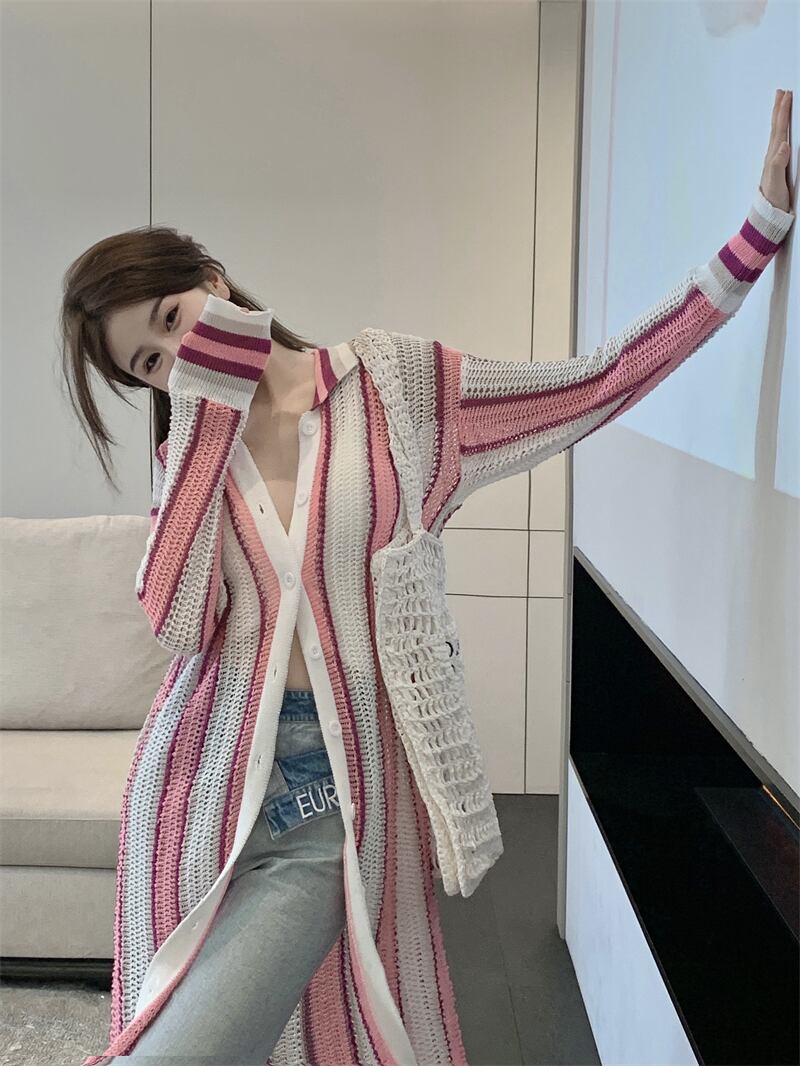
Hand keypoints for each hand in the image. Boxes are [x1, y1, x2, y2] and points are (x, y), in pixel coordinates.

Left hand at [760, 89, 792, 213]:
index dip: (783, 112)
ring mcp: (775, 160)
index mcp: (774, 156)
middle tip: (782, 92)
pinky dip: (783, 131)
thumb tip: (783, 145)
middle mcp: (773, 156)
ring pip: (778, 133)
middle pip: (777, 127)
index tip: (787, 95)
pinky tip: (783, 131)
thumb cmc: (773, 200)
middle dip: (779, 109)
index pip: (779, 129)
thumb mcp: (776, 182)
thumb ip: (778, 163)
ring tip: (781, 104)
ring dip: (780, 118)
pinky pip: (781, 142)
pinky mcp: (779, 166)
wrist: (769, 215)